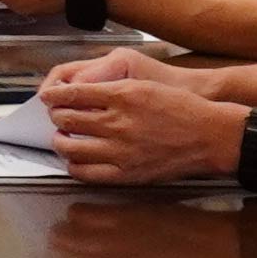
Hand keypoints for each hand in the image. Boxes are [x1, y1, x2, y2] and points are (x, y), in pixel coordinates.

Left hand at [37, 51, 234, 184]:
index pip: (73, 94)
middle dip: (55, 116)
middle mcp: (118, 123)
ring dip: (59, 141)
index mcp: (123, 96)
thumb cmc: (182, 108)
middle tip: (54, 115)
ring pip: (71, 147)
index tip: (47, 96)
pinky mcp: (127, 173)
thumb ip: (112, 88)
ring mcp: (121, 151)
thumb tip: (81, 92)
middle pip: (68, 119)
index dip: (54, 95)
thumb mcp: (146, 84)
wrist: (210, 136)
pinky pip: (87, 173)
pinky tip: (75, 160)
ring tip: (60, 138)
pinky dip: (74, 166)